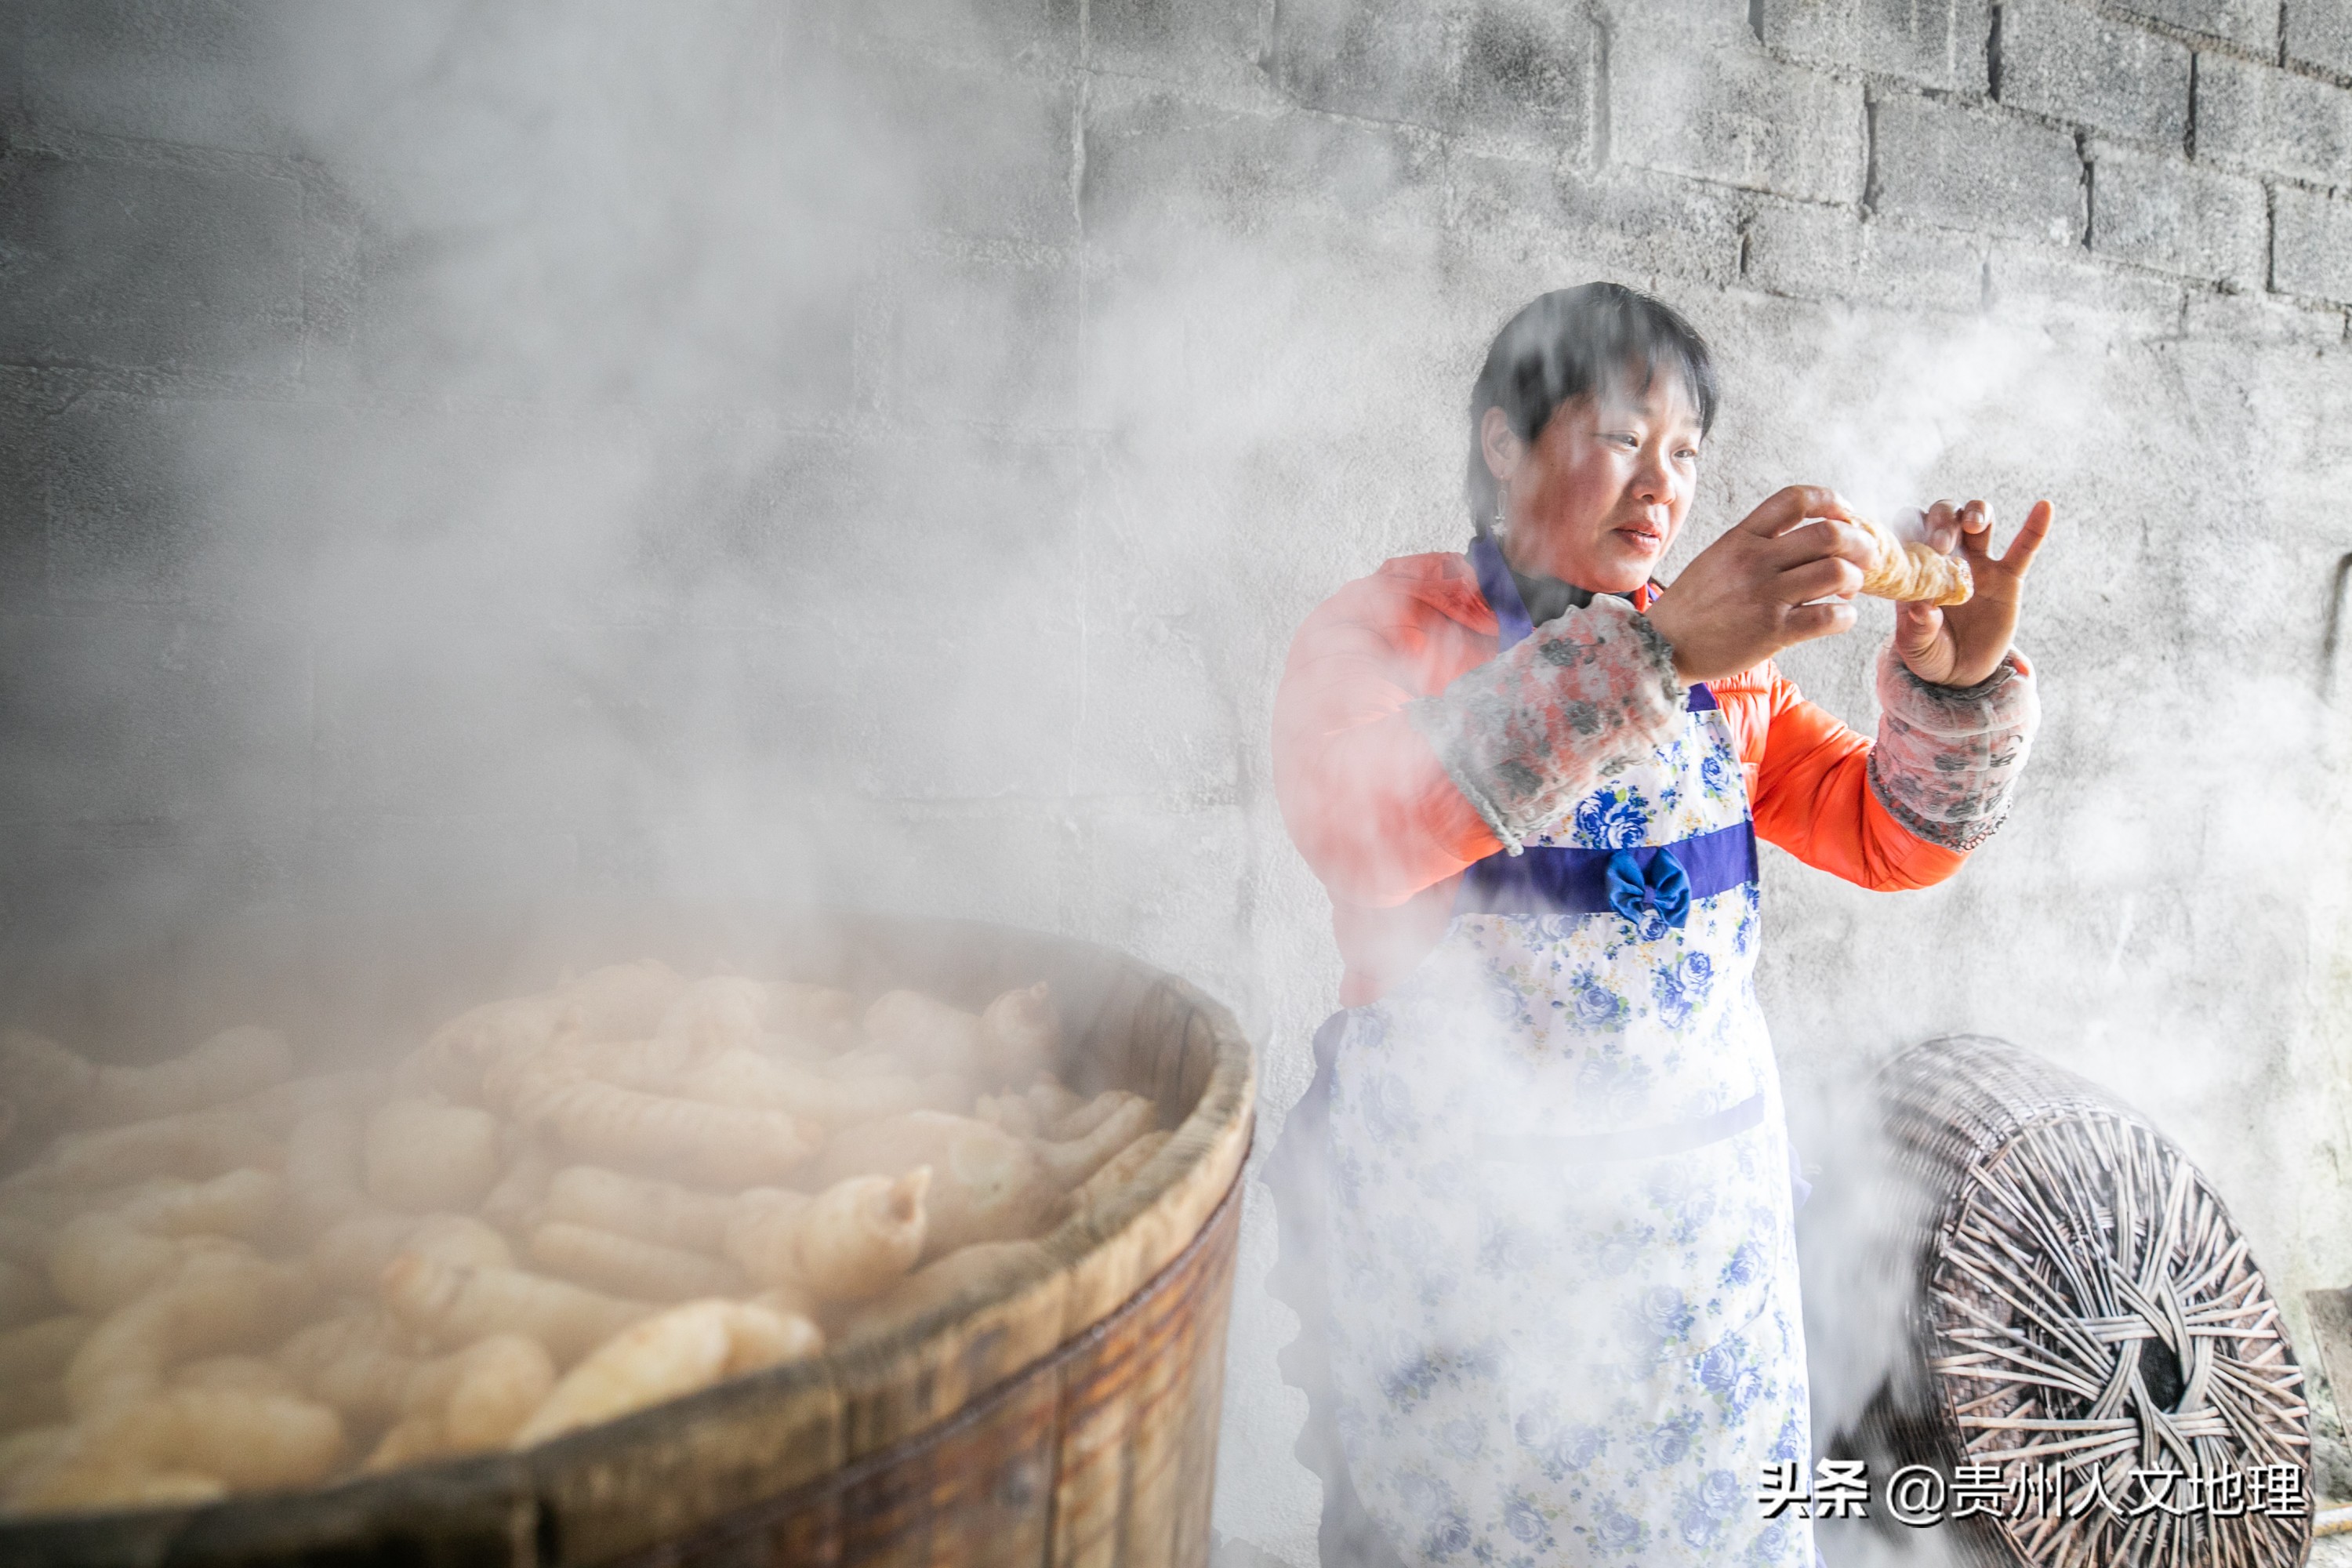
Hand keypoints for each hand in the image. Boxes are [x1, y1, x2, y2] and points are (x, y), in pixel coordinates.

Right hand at [1643, 486, 1875, 683]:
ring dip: (1854, 580)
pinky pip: (1829, 617)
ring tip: (1847, 591)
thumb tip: (1806, 538)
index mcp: (1741, 537)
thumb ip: (1755, 544)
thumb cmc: (1693, 606)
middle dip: (1860, 544)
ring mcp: (1764, 596)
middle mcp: (1755, 560)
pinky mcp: (1772, 632)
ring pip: (1836, 571)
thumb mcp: (1717, 558)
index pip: (1796, 499)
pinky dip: (1846, 617)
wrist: (1662, 646)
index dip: (1831, 501)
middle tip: (1863, 559)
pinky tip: (1838, 618)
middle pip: (1830, 533)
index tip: (1844, 517)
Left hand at [1891, 499, 2052, 686]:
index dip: (1914, 527)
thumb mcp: (1916, 648)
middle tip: (1942, 544)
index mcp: (1917, 566)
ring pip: (1979, 521)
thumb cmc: (1930, 654)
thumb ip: (1917, 630)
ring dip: (1977, 513)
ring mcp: (1978, 563)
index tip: (1917, 545)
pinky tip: (2044, 507)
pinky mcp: (2008, 577)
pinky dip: (2034, 528)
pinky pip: (2023, 548)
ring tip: (1974, 525)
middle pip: (1944, 517)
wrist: (1963, 672)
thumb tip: (1922, 610)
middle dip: (1943, 521)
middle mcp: (1946, 556)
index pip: (1910, 529)